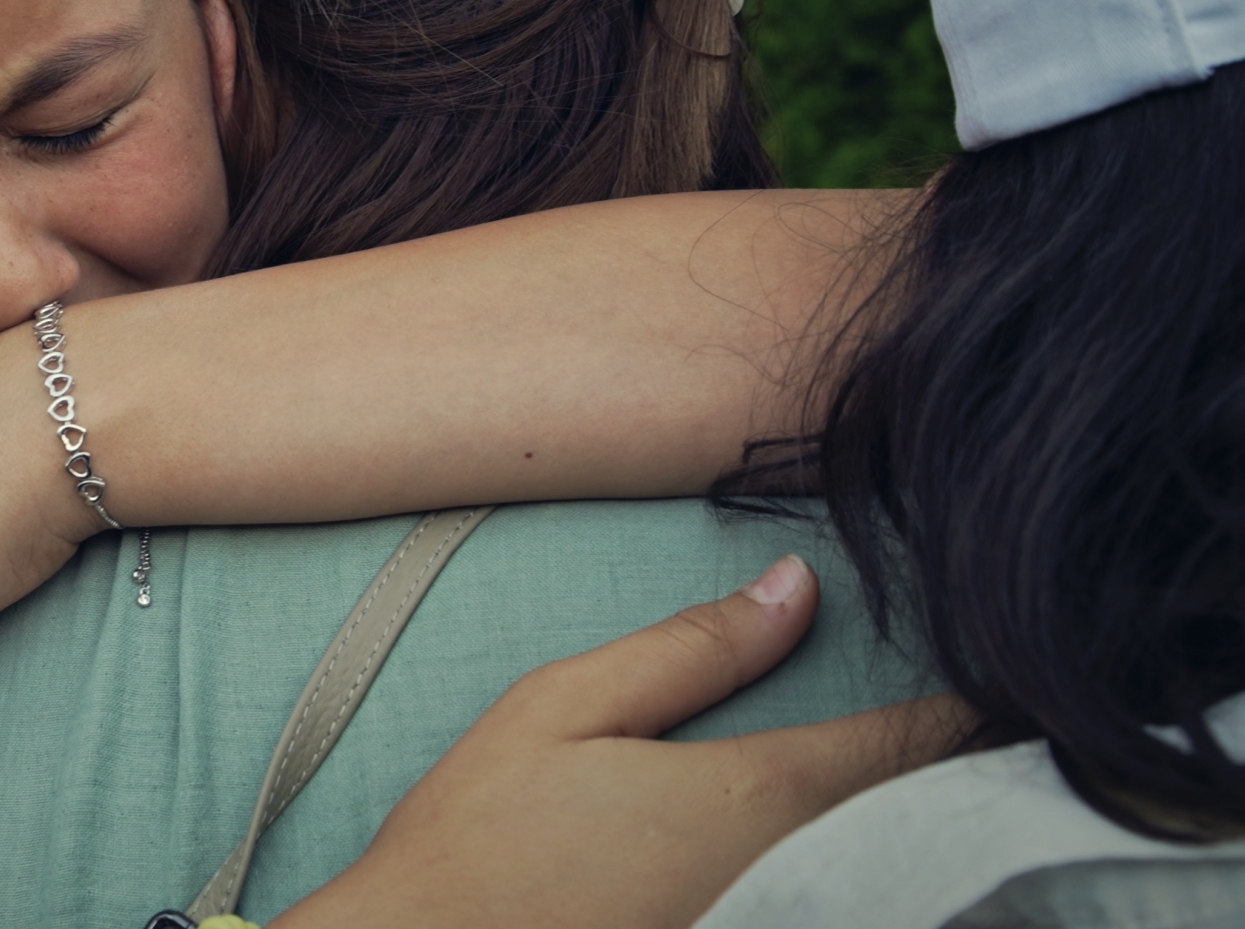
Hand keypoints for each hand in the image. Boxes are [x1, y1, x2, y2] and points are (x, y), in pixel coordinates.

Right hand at [270, 555, 971, 928]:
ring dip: (914, 828)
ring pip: (890, 872)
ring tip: (935, 782)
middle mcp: (796, 877)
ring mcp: (779, 925)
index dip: (969, 702)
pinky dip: (860, 877)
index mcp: (756, 798)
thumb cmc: (477, 840)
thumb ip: (690, 648)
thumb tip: (797, 586)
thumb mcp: (562, 709)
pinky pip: (835, 906)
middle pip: (922, 818)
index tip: (1003, 669)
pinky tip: (848, 852)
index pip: (908, 741)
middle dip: (957, 767)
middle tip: (992, 717)